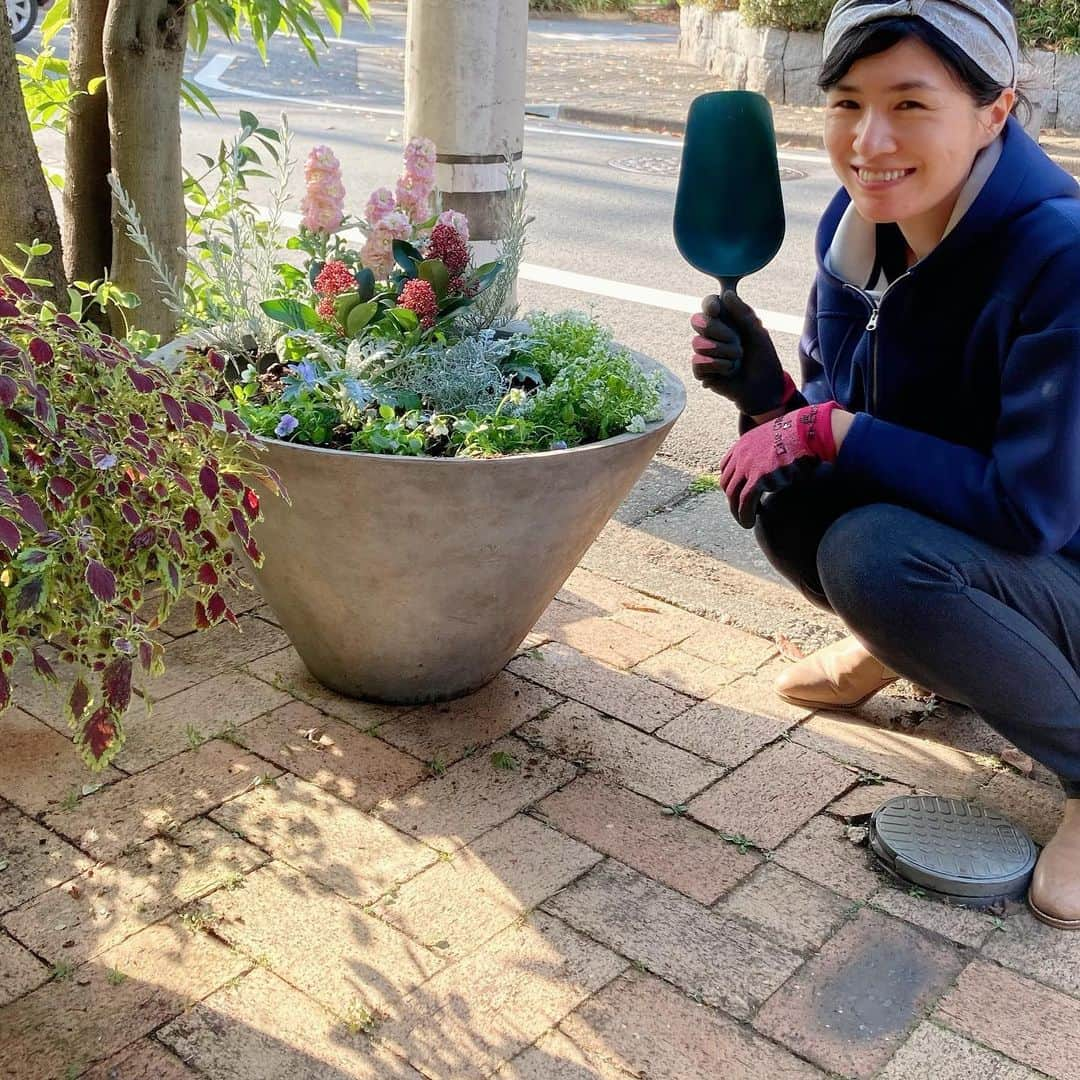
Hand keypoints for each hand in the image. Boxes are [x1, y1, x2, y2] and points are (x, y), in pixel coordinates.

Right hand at [690, 291, 788, 415]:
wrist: (764, 389)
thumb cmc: (763, 359)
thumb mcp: (758, 334)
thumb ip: (743, 313)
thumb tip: (727, 294)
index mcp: (727, 320)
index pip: (709, 304)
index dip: (710, 305)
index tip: (718, 310)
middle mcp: (713, 333)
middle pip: (697, 320)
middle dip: (715, 329)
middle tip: (735, 341)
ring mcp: (706, 352)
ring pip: (697, 342)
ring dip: (722, 351)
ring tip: (737, 359)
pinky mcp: (702, 370)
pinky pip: (697, 361)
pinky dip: (716, 365)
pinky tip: (728, 371)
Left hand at [721, 401, 839, 527]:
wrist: (808, 429)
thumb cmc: (800, 436)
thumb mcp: (776, 438)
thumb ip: (769, 452)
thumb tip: (775, 466)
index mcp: (744, 443)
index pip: (726, 466)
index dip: (731, 483)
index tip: (739, 494)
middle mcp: (742, 454)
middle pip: (727, 483)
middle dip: (732, 500)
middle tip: (740, 512)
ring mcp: (748, 465)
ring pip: (733, 494)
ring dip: (737, 511)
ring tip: (745, 522)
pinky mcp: (760, 476)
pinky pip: (745, 501)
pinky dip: (745, 514)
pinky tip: (749, 523)